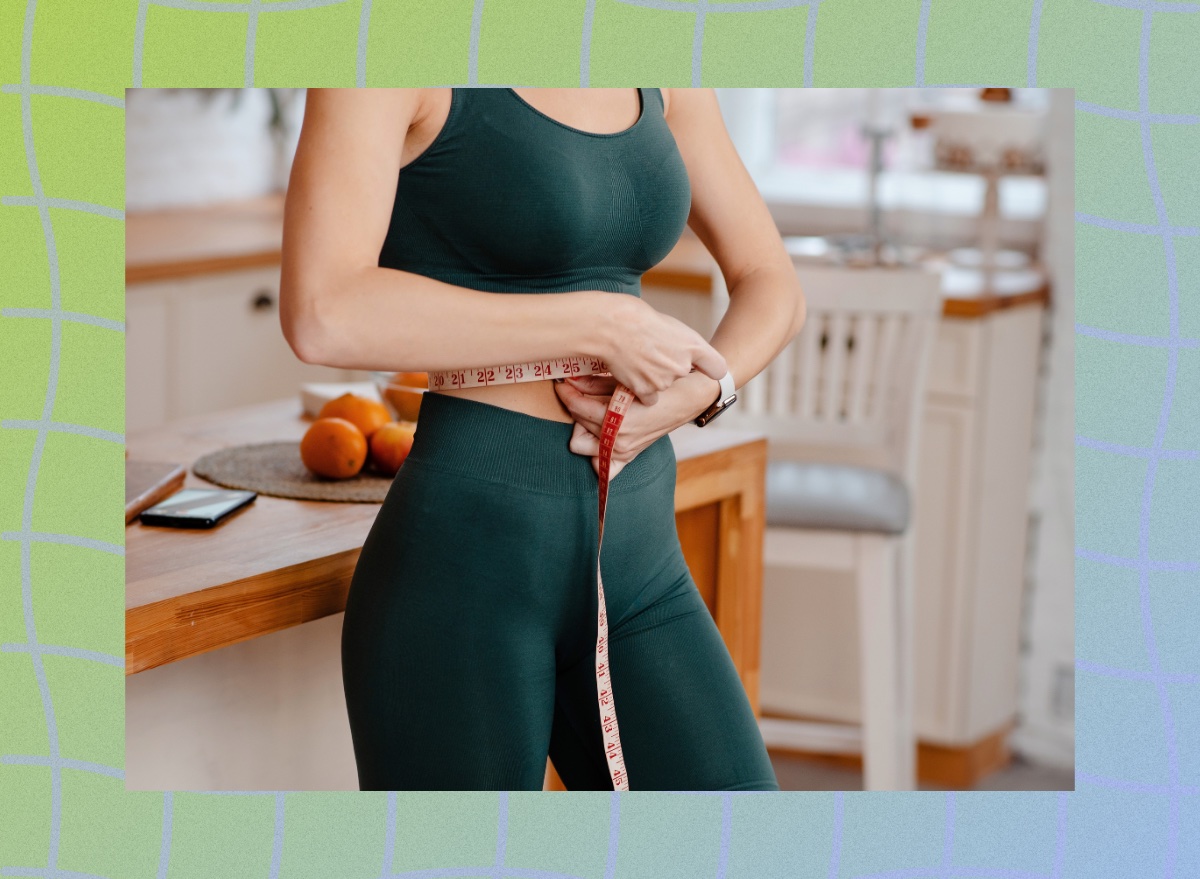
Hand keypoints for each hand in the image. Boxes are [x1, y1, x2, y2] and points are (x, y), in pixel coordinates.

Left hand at [555, 373, 676, 481]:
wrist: (687, 399)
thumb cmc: (660, 386)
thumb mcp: (624, 382)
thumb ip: (593, 384)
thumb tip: (569, 380)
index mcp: (617, 420)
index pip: (578, 407)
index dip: (566, 392)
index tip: (562, 383)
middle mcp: (618, 441)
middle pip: (577, 424)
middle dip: (577, 406)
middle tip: (585, 393)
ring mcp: (623, 452)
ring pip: (580, 444)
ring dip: (583, 427)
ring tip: (595, 412)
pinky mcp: (628, 457)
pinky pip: (602, 468)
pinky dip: (597, 455)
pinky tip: (600, 437)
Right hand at [592, 295, 725, 406]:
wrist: (608, 326)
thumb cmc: (633, 316)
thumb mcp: (667, 323)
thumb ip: (680, 342)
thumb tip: (678, 351)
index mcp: (693, 345)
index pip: (718, 368)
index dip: (709, 368)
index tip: (703, 368)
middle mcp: (683, 366)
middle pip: (682, 375)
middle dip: (670, 368)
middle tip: (652, 352)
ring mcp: (664, 381)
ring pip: (664, 385)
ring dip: (653, 377)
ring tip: (637, 357)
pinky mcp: (646, 391)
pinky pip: (649, 397)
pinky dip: (640, 389)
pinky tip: (631, 373)